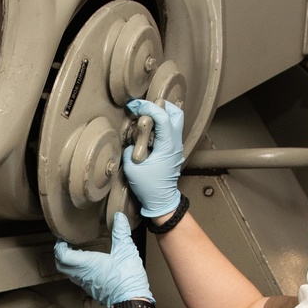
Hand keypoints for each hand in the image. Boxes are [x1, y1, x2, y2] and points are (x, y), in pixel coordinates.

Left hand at [54, 213, 153, 306]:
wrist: (131, 301)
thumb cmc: (126, 277)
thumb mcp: (125, 250)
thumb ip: (121, 232)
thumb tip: (119, 217)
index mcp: (86, 264)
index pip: (62, 255)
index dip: (59, 245)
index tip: (62, 238)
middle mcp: (82, 275)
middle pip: (61, 265)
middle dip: (60, 254)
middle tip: (65, 245)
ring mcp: (86, 284)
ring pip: (69, 274)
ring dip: (69, 263)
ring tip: (77, 253)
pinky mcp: (93, 290)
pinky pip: (79, 280)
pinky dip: (78, 271)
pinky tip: (89, 266)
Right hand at [123, 99, 184, 217]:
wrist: (162, 201)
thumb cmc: (149, 187)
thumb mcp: (132, 168)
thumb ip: (130, 150)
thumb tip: (132, 140)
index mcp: (167, 146)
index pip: (163, 117)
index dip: (149, 107)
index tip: (135, 106)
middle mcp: (175, 143)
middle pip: (176, 114)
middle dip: (160, 106)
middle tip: (144, 108)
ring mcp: (176, 146)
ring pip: (175, 120)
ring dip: (161, 114)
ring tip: (144, 116)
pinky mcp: (173, 150)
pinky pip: (170, 130)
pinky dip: (161, 124)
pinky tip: (148, 128)